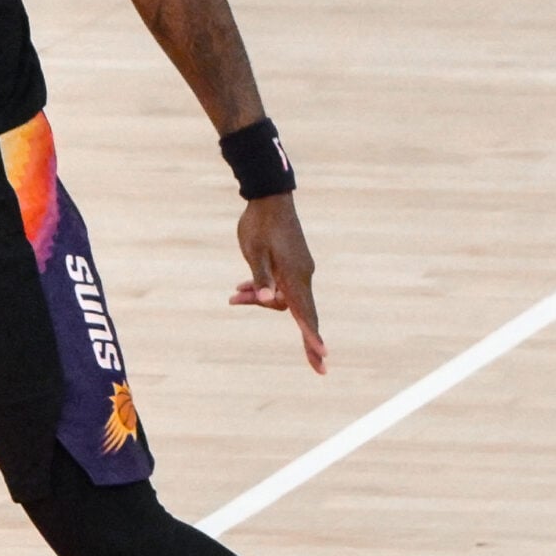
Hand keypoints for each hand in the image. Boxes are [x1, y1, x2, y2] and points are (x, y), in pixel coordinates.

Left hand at [232, 193, 325, 372]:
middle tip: (288, 343)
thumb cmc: (259, 226)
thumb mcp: (254, 252)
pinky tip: (242, 286)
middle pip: (296, 311)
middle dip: (288, 325)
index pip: (306, 314)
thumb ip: (261, 278)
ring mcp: (298, 269)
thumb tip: (267, 299)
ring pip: (282, 296)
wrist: (268, 198)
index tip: (323, 357)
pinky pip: (280, 285)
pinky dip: (263, 288)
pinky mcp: (292, 263)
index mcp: (294, 276)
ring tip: (232, 293)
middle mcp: (302, 275)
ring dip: (259, 298)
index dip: (313, 338)